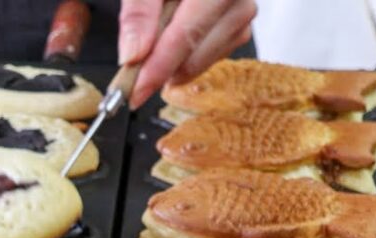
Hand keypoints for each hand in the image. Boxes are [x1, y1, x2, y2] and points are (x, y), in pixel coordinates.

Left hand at [119, 0, 256, 107]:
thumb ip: (139, 12)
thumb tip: (133, 55)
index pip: (186, 33)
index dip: (158, 68)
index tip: (133, 92)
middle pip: (197, 49)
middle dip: (161, 70)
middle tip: (130, 81)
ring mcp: (245, 8)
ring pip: (207, 56)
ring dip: (175, 64)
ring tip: (152, 51)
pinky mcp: (241, 21)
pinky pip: (216, 53)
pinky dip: (190, 56)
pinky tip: (173, 46)